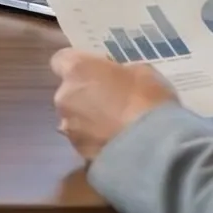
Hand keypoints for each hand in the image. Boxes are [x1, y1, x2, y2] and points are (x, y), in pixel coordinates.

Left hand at [49, 48, 179, 162]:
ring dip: (88, 119)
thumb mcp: (139, 71)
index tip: (96, 71)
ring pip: (73, 118)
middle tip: (111, 101)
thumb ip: (116, 73)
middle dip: (84, 95)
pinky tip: (115, 142)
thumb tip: (114, 80)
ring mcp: (68, 127)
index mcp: (76, 70)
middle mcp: (64, 96)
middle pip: (68, 92)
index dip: (78, 66)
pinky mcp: (78, 151)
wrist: (152, 145)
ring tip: (114, 126)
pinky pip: (83, 139)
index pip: (61, 60)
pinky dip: (94, 139)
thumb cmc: (147, 98)